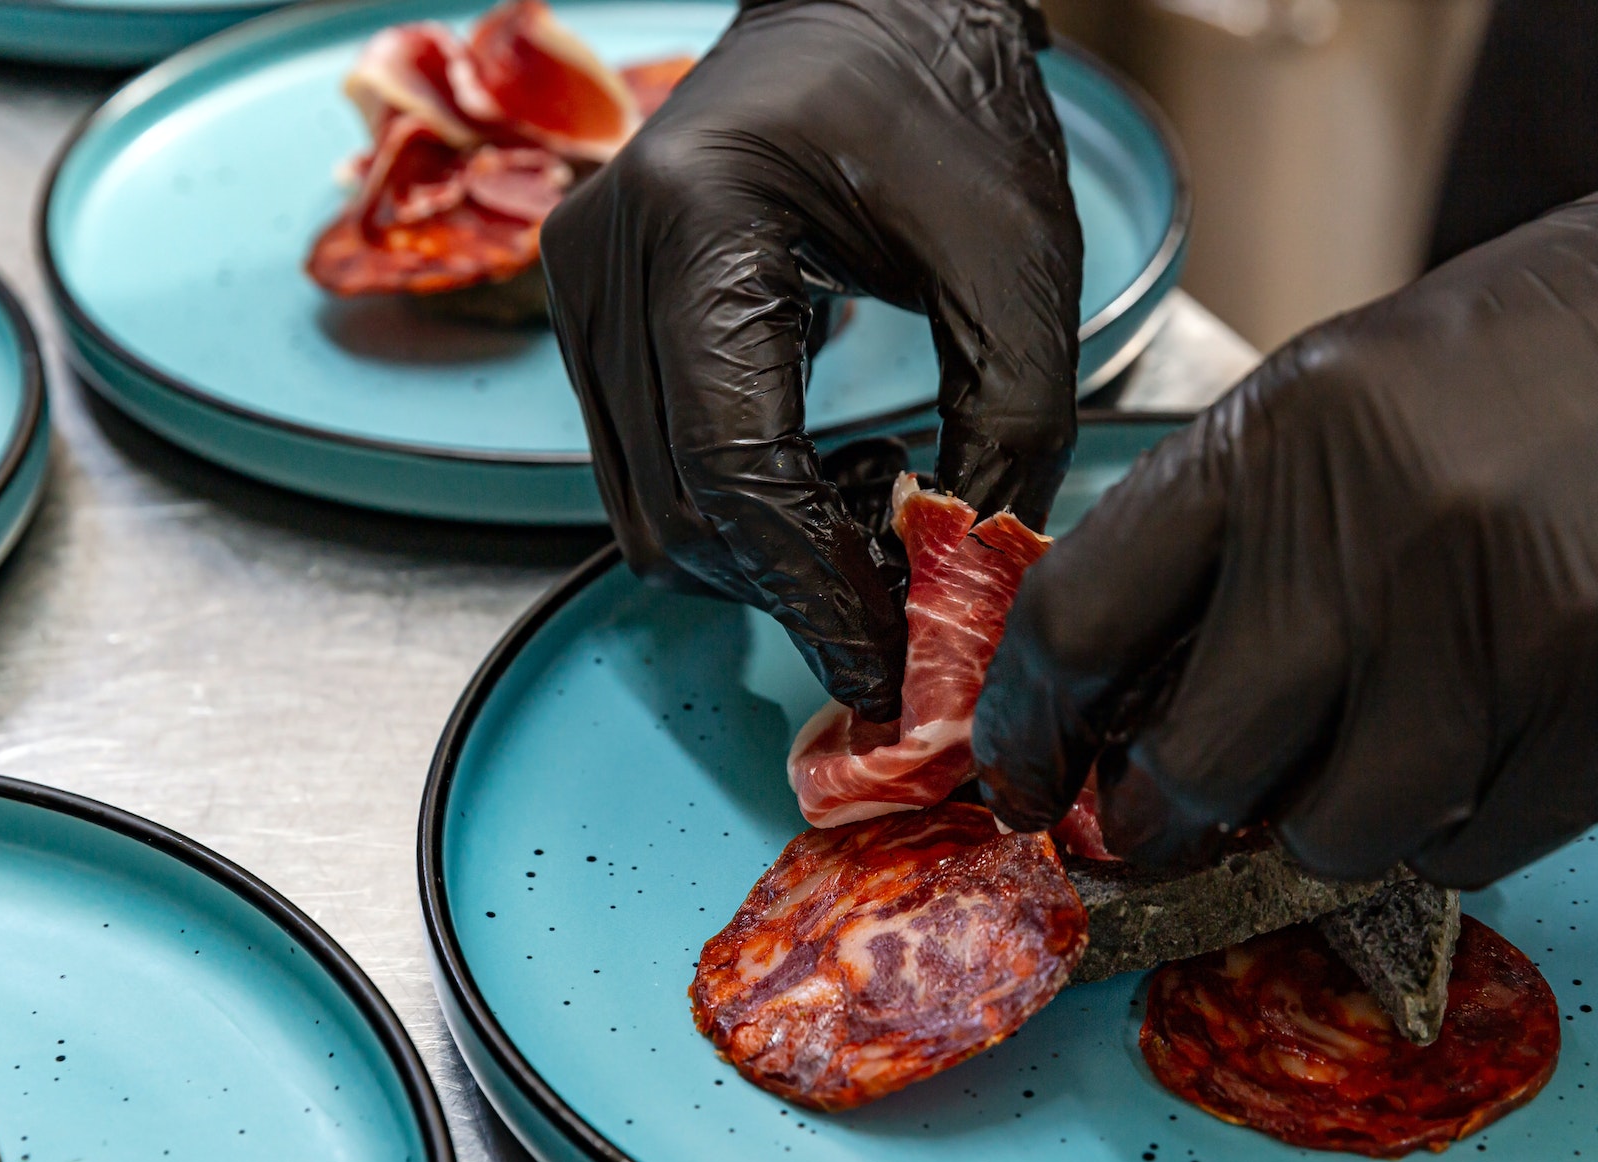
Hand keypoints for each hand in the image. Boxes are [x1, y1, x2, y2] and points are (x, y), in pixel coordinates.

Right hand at [541, 0, 1082, 720]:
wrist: (872, 13)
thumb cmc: (948, 108)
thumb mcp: (1017, 274)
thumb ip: (1008, 444)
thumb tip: (968, 600)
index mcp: (700, 221)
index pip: (730, 468)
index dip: (815, 591)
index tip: (893, 661)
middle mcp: (605, 254)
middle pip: (676, 512)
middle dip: (795, 586)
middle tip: (911, 596)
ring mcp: (579, 284)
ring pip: (648, 512)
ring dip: (763, 556)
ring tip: (877, 508)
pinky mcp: (591, 312)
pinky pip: (645, 468)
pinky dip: (734, 511)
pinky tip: (825, 474)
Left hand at [975, 119, 1597, 885]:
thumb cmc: (1550, 355)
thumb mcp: (1347, 392)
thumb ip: (1230, 532)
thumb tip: (1119, 694)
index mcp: (1286, 434)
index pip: (1085, 615)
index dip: (1025, 722)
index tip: (1021, 774)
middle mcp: (1381, 539)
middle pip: (1192, 763)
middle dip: (1149, 819)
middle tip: (1146, 822)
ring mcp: (1501, 639)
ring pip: (1331, 833)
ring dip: (1306, 829)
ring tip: (1332, 769)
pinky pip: (1462, 848)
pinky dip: (1435, 826)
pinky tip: (1463, 748)